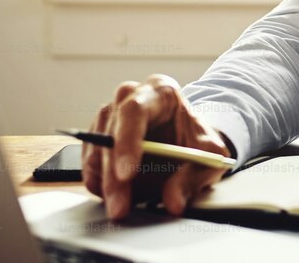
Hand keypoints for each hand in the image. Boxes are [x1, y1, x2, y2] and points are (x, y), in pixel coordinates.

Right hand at [83, 74, 232, 219]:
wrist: (187, 143)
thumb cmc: (198, 143)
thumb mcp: (208, 159)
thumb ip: (193, 178)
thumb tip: (173, 202)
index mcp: (160, 91)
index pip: (134, 110)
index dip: (127, 142)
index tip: (126, 175)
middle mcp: (129, 97)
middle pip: (110, 133)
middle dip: (112, 176)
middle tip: (120, 207)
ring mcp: (110, 116)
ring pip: (95, 151)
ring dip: (104, 183)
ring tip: (124, 205)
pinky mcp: (98, 137)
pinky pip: (90, 163)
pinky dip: (100, 184)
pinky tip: (118, 195)